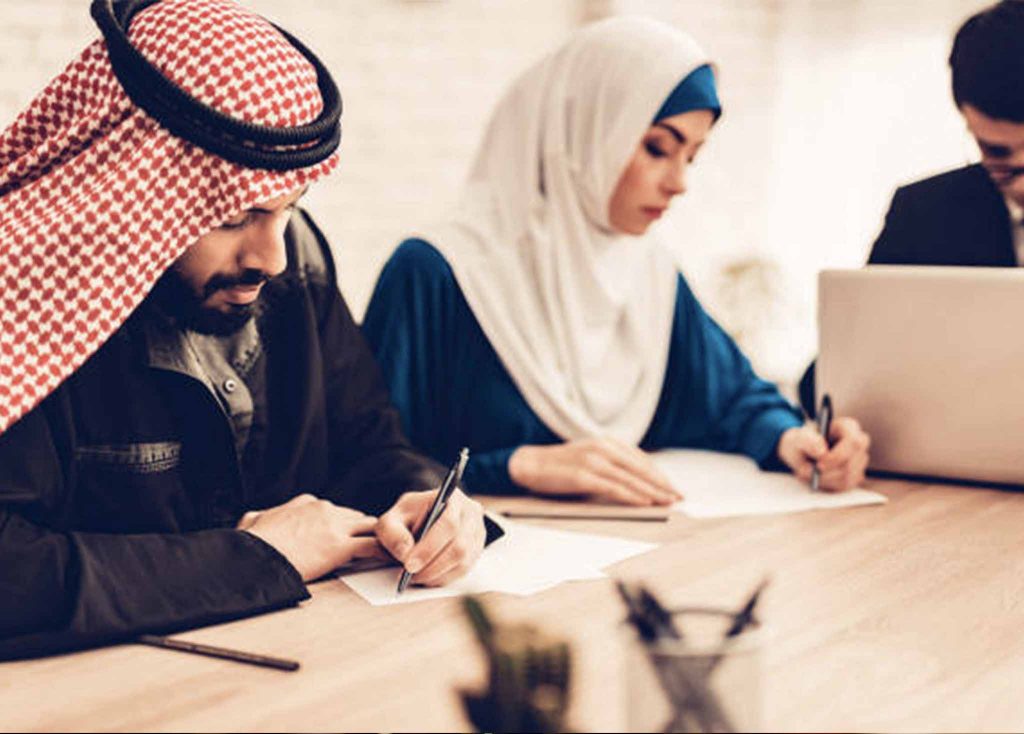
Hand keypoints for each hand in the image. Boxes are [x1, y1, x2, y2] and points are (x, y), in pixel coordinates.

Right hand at [239, 494, 383, 580]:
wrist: (256, 557)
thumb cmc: (251, 544)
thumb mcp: (253, 520)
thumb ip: (261, 517)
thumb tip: (255, 519)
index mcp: (307, 503)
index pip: (334, 510)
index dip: (340, 524)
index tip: (342, 535)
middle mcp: (324, 509)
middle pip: (355, 517)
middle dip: (362, 531)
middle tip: (371, 544)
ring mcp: (335, 526)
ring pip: (368, 526)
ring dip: (377, 538)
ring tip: (387, 550)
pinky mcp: (341, 546)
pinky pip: (371, 546)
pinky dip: (381, 552)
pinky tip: (388, 558)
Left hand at [375, 488, 485, 586]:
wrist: (423, 518)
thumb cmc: (410, 517)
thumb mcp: (393, 517)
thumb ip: (393, 532)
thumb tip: (405, 552)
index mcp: (453, 498)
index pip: (448, 524)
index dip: (429, 548)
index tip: (409, 564)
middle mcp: (471, 514)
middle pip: (459, 546)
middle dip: (432, 566)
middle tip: (409, 575)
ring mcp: (477, 534)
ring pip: (463, 562)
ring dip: (436, 575)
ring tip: (415, 577)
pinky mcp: (477, 551)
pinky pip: (463, 571)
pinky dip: (443, 578)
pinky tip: (427, 577)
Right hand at [507, 438, 680, 505]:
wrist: (530, 464)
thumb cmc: (561, 465)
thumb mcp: (590, 456)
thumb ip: (611, 464)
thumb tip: (636, 481)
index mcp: (606, 443)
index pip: (640, 460)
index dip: (659, 474)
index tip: (672, 487)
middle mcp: (602, 449)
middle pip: (640, 468)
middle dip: (662, 484)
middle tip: (678, 497)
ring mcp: (593, 462)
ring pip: (630, 479)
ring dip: (652, 492)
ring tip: (667, 502)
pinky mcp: (584, 476)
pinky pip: (614, 488)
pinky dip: (632, 496)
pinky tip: (644, 503)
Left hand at [776, 417, 870, 491]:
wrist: (802, 451)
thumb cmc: (802, 441)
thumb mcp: (797, 437)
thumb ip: (807, 441)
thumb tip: (821, 451)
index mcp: (848, 427)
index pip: (853, 442)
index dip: (837, 456)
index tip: (818, 465)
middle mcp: (859, 443)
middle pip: (850, 464)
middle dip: (826, 472)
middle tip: (806, 471)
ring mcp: (860, 460)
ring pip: (847, 477)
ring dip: (823, 479)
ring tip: (807, 471)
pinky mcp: (856, 475)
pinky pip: (844, 485)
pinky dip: (826, 484)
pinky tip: (816, 476)